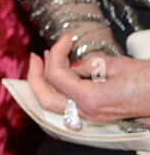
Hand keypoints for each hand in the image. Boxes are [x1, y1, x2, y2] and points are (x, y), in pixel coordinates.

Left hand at [26, 34, 149, 123]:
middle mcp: (88, 112)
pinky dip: (59, 88)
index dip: (56, 53)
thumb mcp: (119, 65)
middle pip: (46, 99)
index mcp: (91, 100)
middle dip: (35, 76)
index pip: (57, 76)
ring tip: (46, 59)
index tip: (66, 37)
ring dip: (45, 82)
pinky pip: (68, 103)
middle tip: (35, 56)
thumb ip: (89, 64)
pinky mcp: (98, 114)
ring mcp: (93, 116)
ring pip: (55, 104)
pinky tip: (63, 71)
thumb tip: (72, 64)